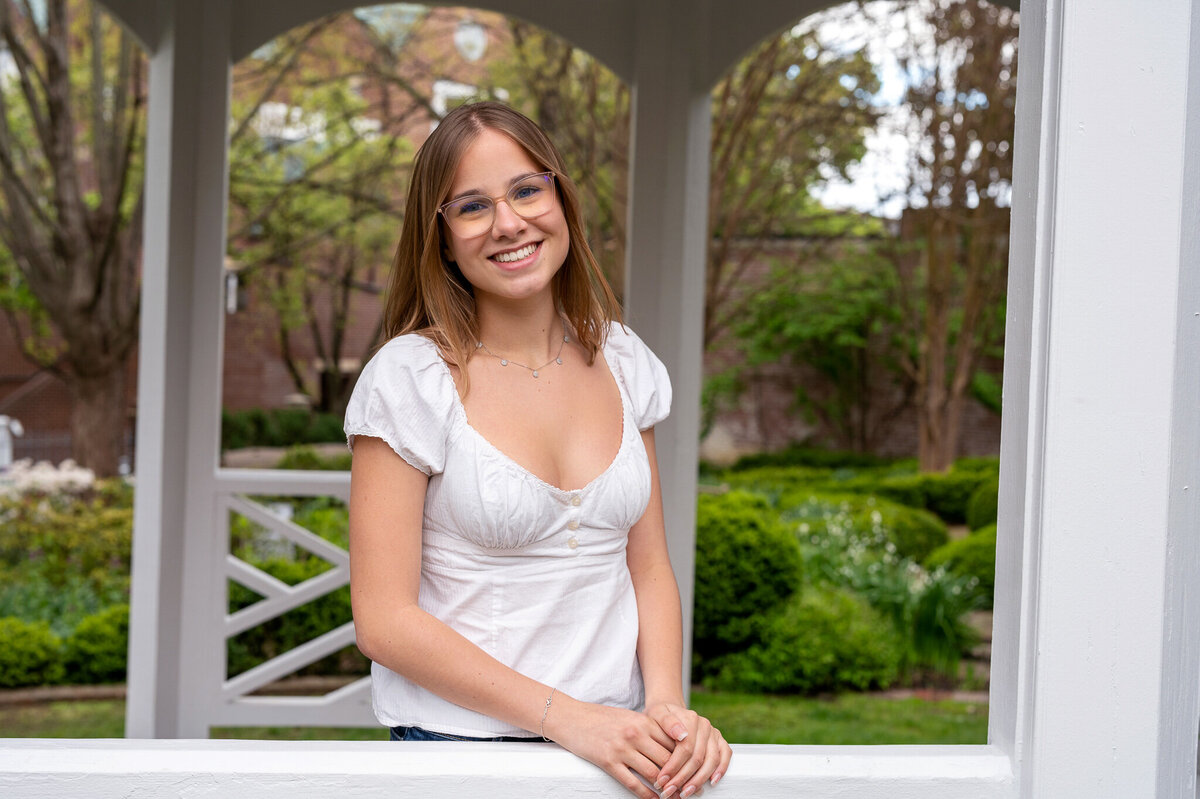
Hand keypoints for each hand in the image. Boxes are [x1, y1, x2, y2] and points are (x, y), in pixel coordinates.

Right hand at [544, 696, 677, 798]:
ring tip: (673, 797)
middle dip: (679, 776)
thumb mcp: (630, 717)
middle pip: (667, 760)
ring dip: (665, 788)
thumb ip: (650, 729)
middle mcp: (635, 734)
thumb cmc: (602, 718)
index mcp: (644, 722)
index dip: (685, 759)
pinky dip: (646, 795)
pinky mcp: (608, 762)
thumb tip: (673, 746)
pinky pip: (633, 783)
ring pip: (653, 773)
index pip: (673, 742)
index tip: (694, 770)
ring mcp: (622, 749)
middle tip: (688, 789)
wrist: (572, 717)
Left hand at [644, 702, 731, 796]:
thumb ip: (667, 722)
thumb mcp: (656, 714)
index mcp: (690, 718)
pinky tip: (711, 782)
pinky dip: (721, 770)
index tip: (662, 781)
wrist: (669, 713)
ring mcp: (713, 733)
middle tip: (669, 791)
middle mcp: (704, 725)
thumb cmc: (659, 717)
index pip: (685, 748)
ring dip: (699, 780)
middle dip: (682, 778)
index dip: (673, 767)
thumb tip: (681, 735)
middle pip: (697, 757)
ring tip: (685, 792)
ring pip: (711, 760)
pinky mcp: (719, 740)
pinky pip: (725, 755)